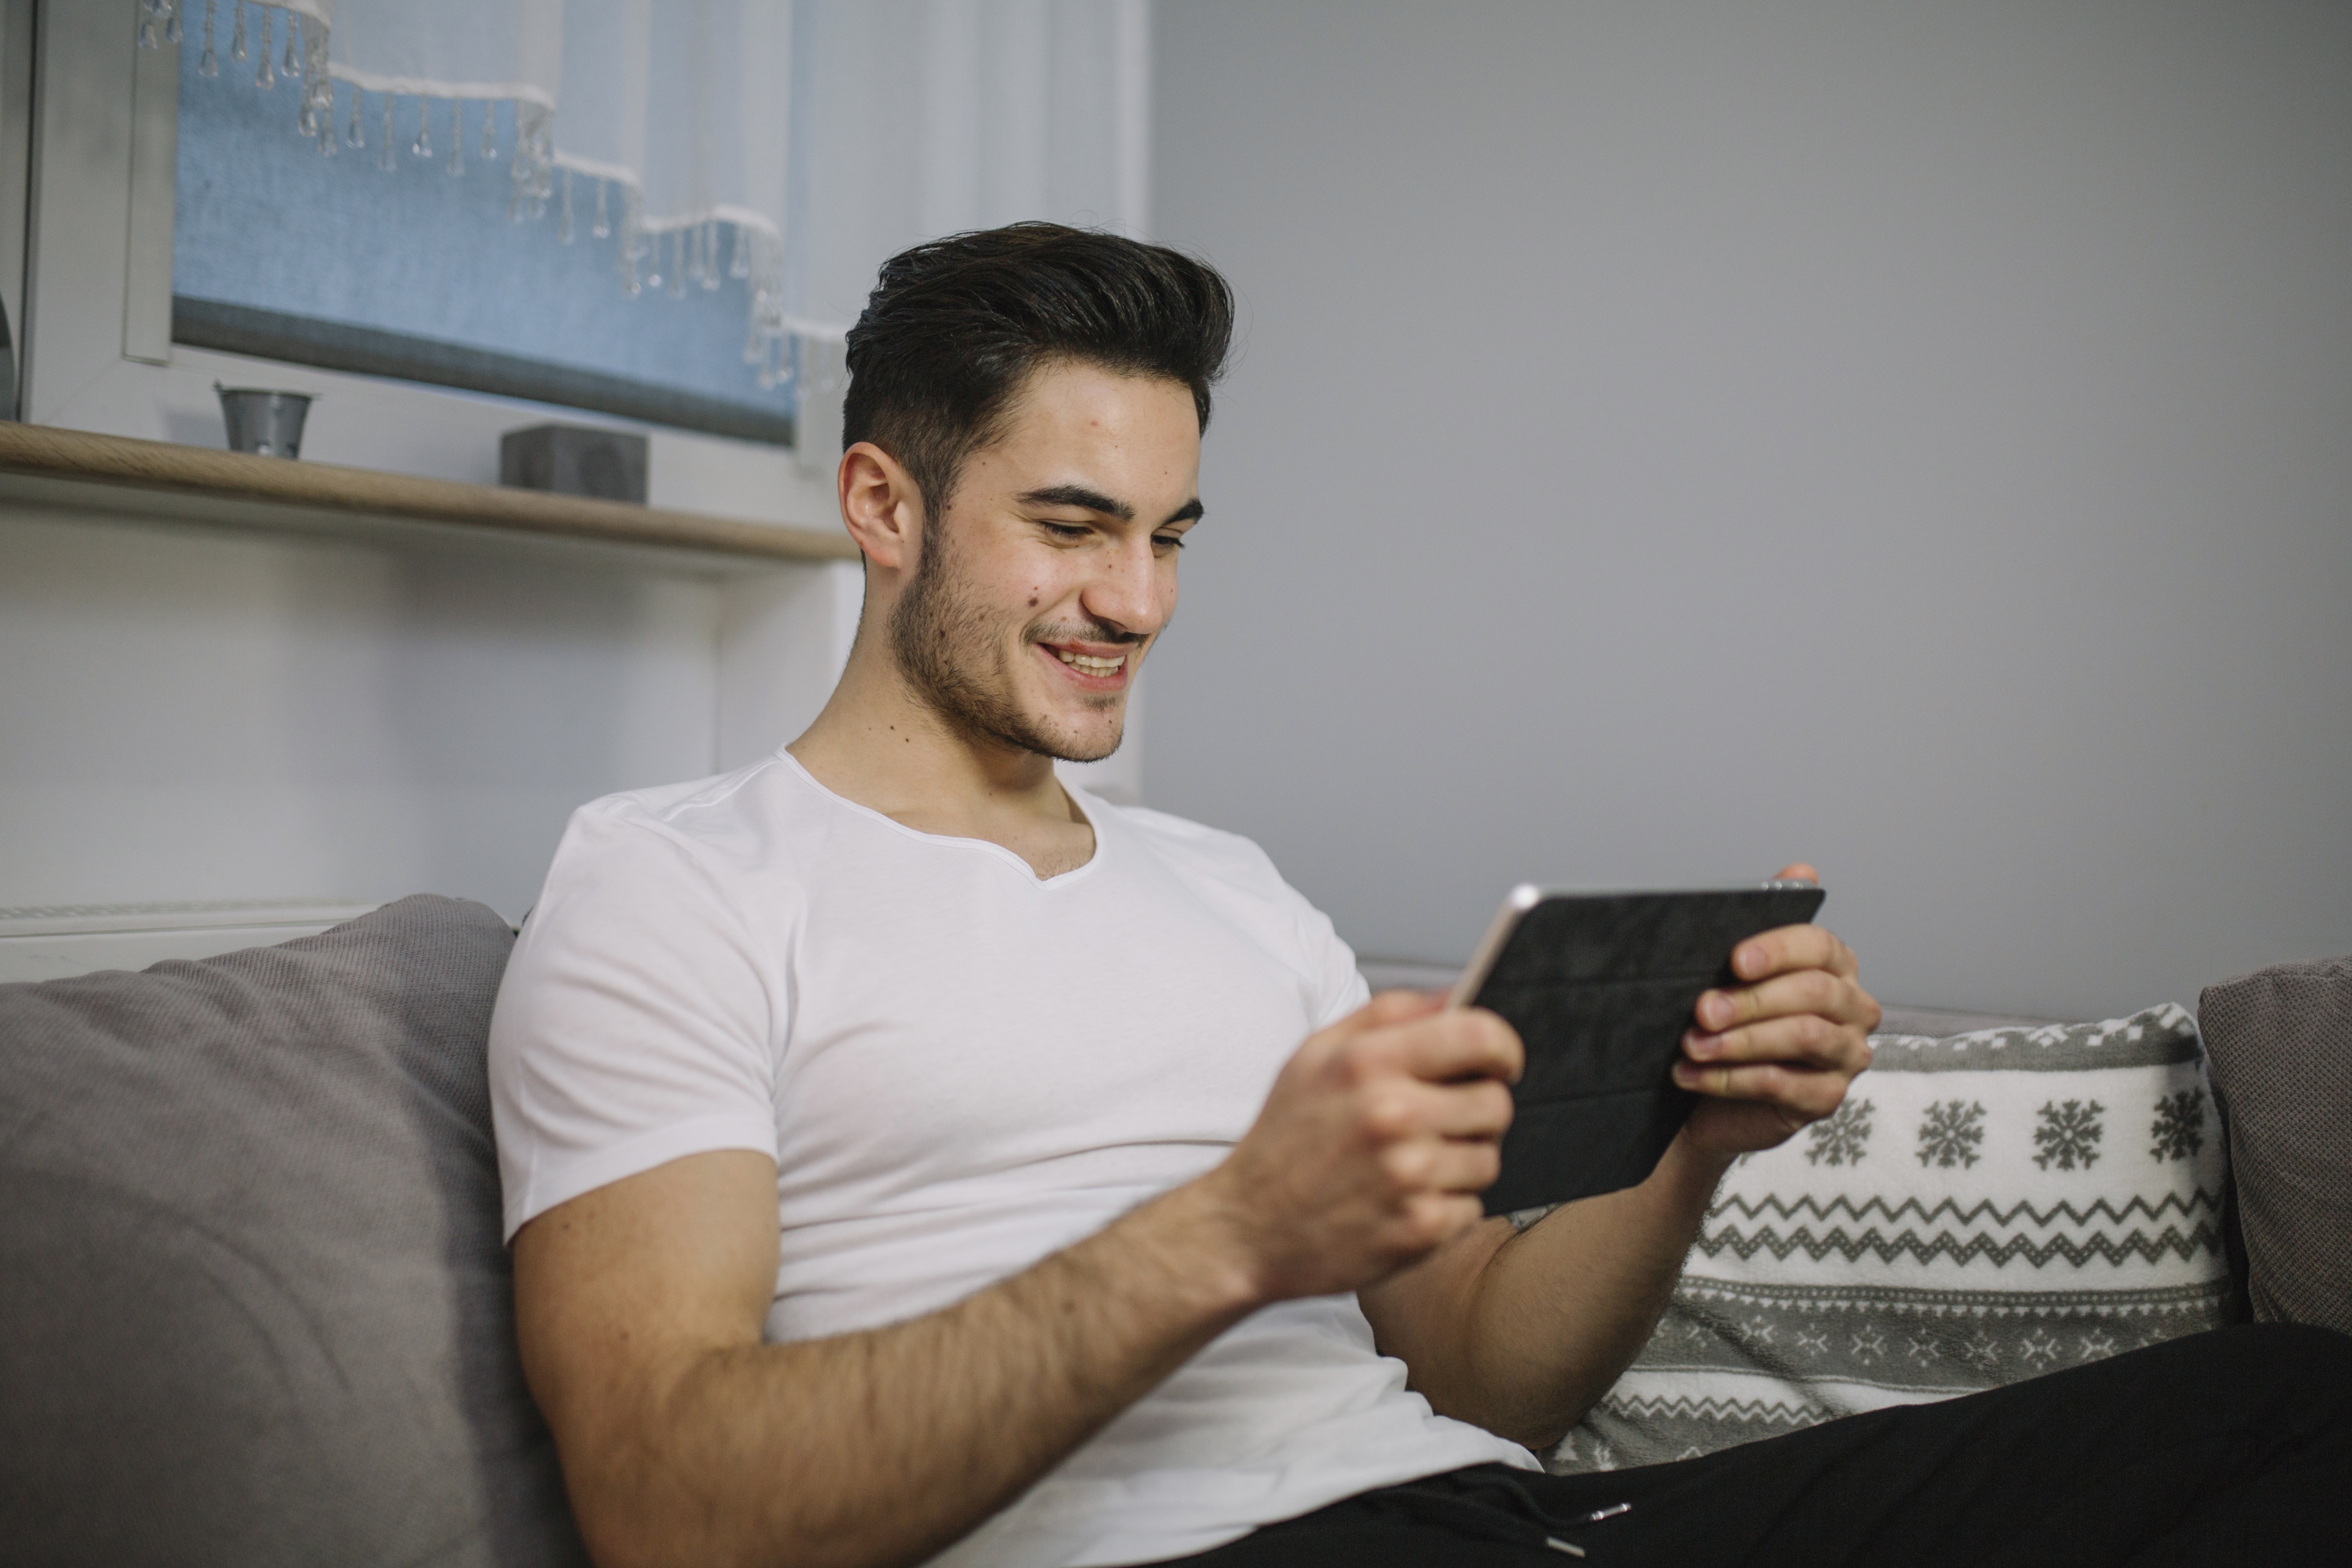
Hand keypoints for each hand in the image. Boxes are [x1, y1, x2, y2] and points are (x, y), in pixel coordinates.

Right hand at [1200, 991, 1521, 1302]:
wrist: (1245, 1229)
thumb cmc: (1283, 1137)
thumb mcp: (1315, 1055)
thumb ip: (1389, 1014)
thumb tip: (1455, 995)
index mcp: (1367, 1063)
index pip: (1481, 1036)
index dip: (1503, 1048)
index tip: (1497, 1062)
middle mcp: (1392, 1116)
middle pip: (1496, 1102)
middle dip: (1476, 1110)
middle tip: (1437, 1122)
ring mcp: (1409, 1177)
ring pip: (1488, 1158)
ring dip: (1461, 1161)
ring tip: (1410, 1164)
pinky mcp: (1420, 1229)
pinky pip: (1473, 1208)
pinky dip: (1446, 1207)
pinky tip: (1402, 1201)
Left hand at [1671, 862, 1881, 1160]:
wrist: (1707, 1095)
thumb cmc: (1727, 1024)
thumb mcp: (1734, 973)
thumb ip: (1762, 921)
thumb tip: (1803, 871)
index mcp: (1835, 968)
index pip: (1820, 947)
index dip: (1778, 950)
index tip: (1735, 959)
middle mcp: (1852, 1009)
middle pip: (1814, 994)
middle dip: (1751, 1001)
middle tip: (1702, 1010)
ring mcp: (1845, 1056)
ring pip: (1804, 1037)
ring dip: (1740, 1041)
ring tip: (1692, 1044)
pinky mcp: (1826, 1099)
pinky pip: (1783, 1084)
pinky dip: (1731, 1078)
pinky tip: (1693, 1074)